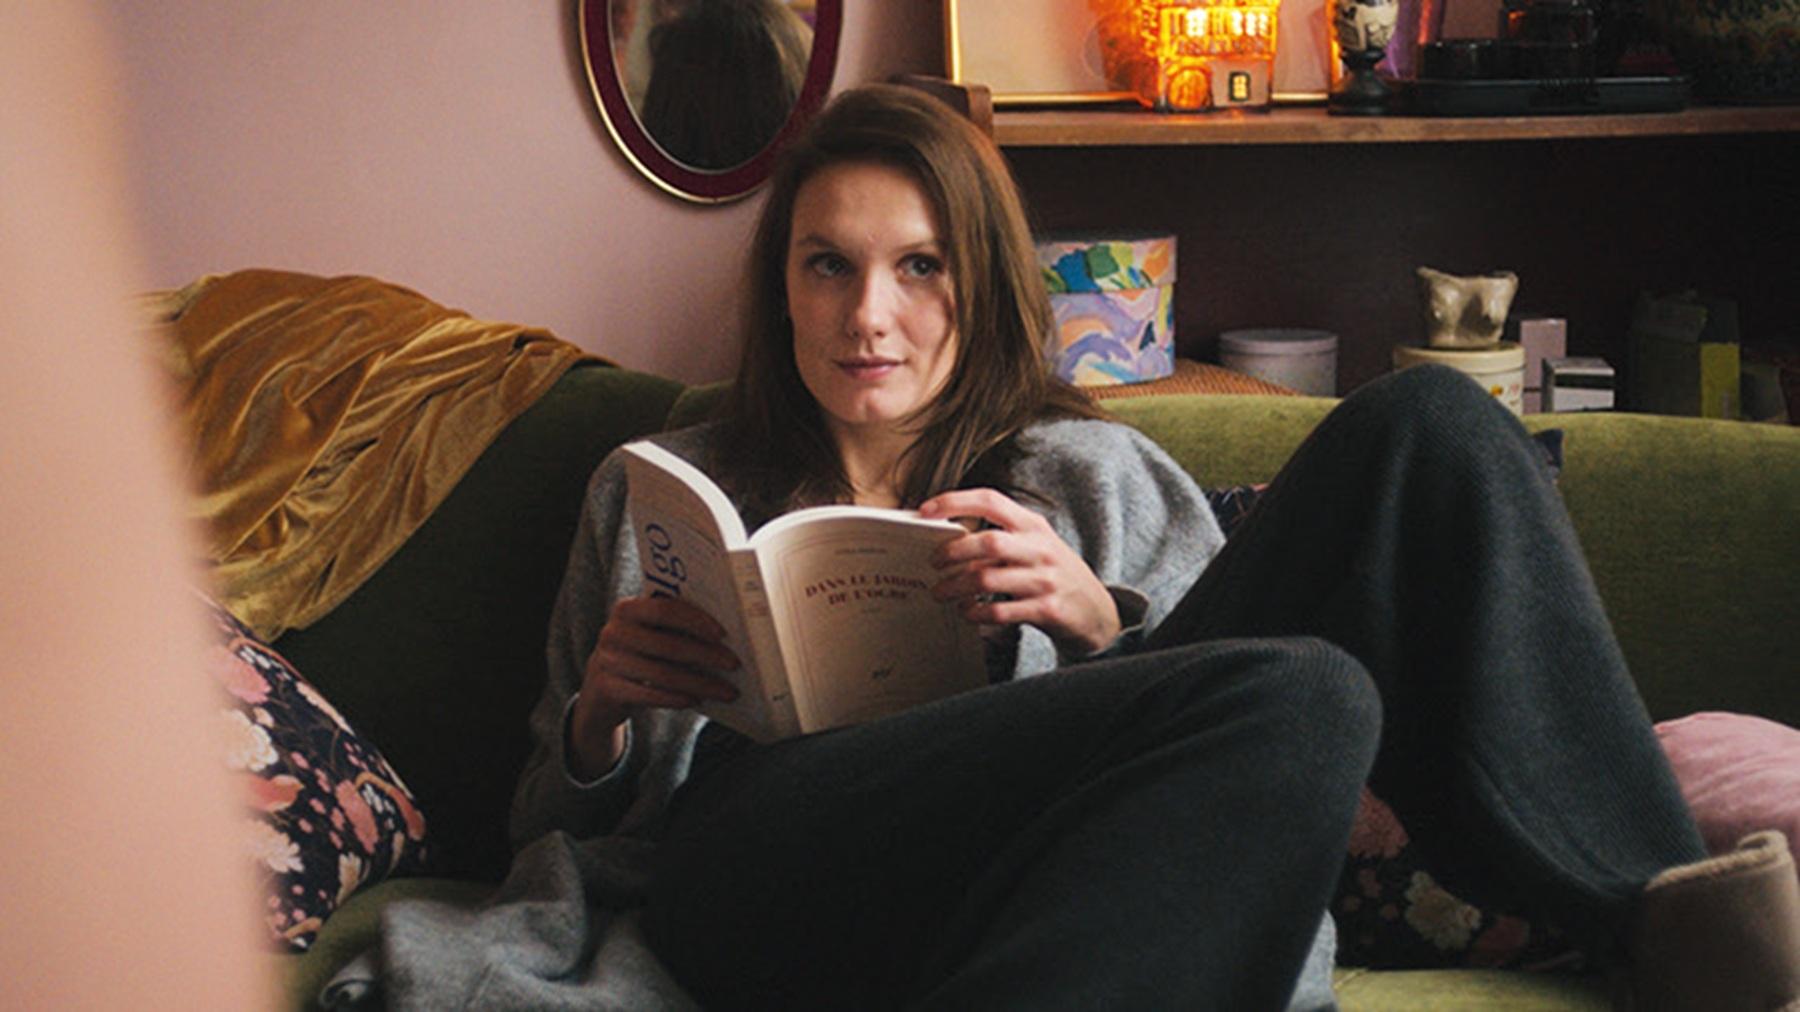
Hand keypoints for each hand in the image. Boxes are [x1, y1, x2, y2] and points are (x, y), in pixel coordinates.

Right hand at [568, 595, 739, 778]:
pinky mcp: (607, 690)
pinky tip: (697, 700)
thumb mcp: (648, 633)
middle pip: (668, 644)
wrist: (600, 687)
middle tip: (734, 664)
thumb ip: (674, 625)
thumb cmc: (639, 653)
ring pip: (662, 674)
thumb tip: (724, 637)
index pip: (665, 609)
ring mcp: (607, 662)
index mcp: (626, 609)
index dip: (696, 621)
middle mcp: (613, 633)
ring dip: (700, 684)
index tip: (724, 634)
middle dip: (706, 655)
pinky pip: (649, 695)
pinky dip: (677, 699)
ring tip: (726, 691)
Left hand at [920, 488, 1121, 655]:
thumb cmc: (1055, 574)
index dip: (955, 502)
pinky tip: (966, 612)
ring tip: (940, 592)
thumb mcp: (1036, 545)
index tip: (925, 511)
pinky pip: (1000, 611)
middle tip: (933, 562)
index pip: (991, 500)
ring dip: (956, 587)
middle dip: (953, 551)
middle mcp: (1040, 549)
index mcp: (1033, 525)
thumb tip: (949, 541)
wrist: (1097, 612)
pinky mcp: (1046, 609)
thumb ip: (1001, 538)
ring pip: (988, 579)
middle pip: (988, 542)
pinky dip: (976, 612)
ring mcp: (1045, 580)